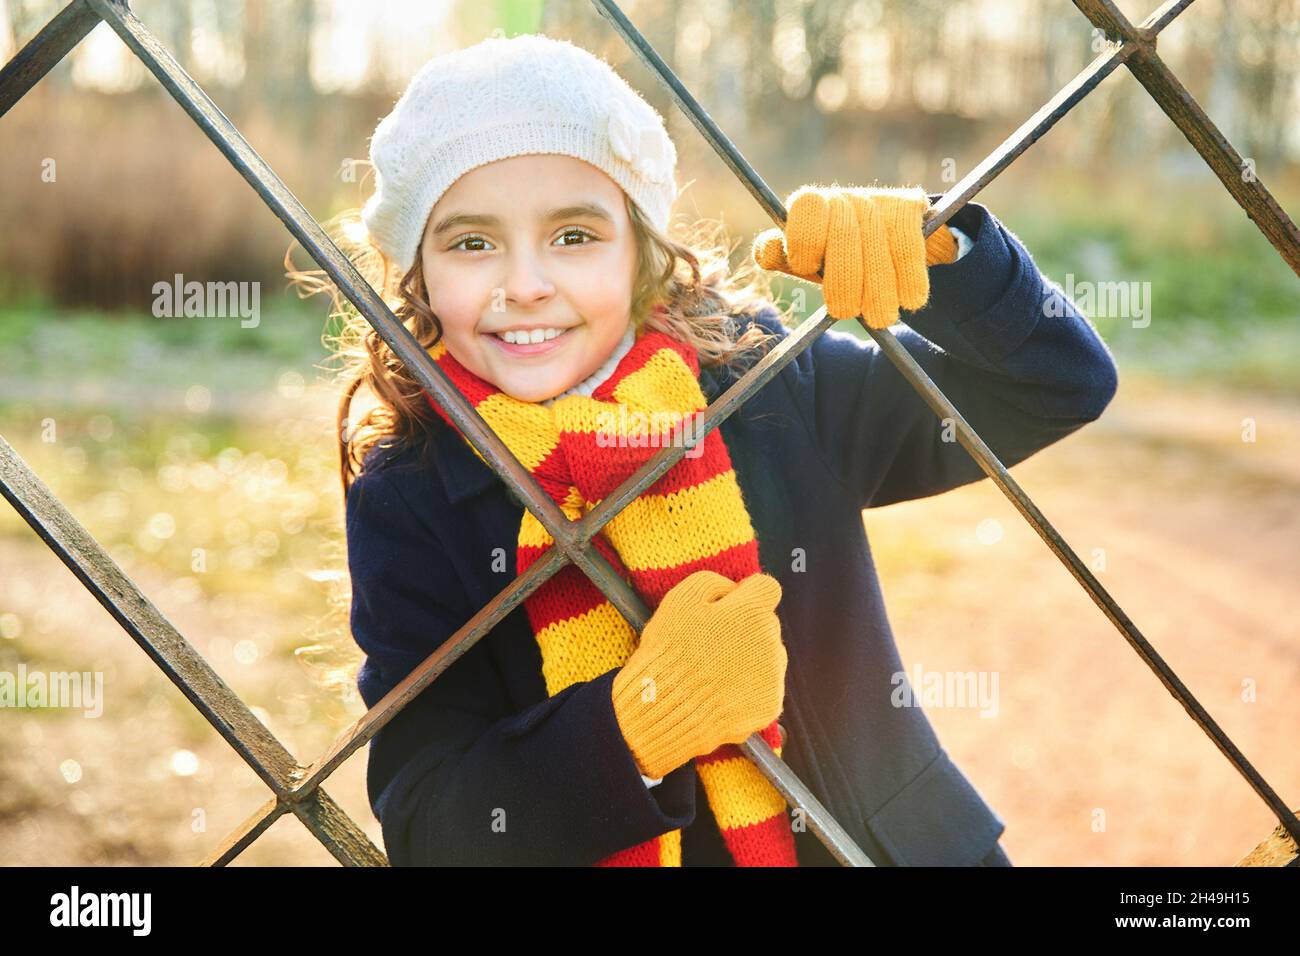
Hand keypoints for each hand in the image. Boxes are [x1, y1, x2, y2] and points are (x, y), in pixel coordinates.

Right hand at [611, 570, 787, 780]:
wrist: (666, 708)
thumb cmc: (670, 650)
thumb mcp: (681, 599)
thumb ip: (714, 583)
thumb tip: (735, 588)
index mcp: (752, 612)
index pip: (766, 588)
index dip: (747, 593)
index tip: (730, 605)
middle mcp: (771, 641)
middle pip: (766, 623)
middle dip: (745, 628)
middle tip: (712, 644)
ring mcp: (773, 676)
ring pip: (769, 655)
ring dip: (750, 657)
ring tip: (714, 672)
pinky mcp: (770, 704)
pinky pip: (765, 686)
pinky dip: (748, 687)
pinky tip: (722, 692)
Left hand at [752, 184, 959, 328]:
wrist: (894, 239)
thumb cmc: (837, 257)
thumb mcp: (809, 259)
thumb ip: (785, 257)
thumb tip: (767, 252)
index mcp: (811, 206)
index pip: (805, 209)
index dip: (804, 237)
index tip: (807, 267)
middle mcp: (843, 198)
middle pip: (843, 235)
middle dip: (844, 279)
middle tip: (845, 312)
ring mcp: (876, 200)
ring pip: (877, 246)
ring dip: (879, 288)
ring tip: (881, 319)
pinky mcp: (908, 206)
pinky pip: (907, 247)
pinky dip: (909, 277)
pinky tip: (911, 301)